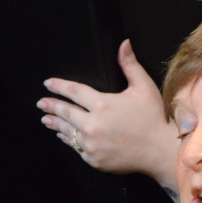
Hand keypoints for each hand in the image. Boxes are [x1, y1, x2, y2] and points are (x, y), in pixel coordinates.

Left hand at [37, 39, 179, 190]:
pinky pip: (76, 147)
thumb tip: (124, 44)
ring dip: (55, 123)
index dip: (59, 86)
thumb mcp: (144, 87)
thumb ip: (130, 65)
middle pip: (66, 112)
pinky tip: (63, 136)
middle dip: (52, 105)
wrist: (160, 150)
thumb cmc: (154, 117)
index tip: (48, 83)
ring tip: (46, 119)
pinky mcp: (94, 159)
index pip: (74, 92)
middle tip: (41, 102)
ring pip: (67, 131)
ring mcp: (92, 143)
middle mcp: (93, 124)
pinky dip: (68, 140)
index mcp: (103, 104)